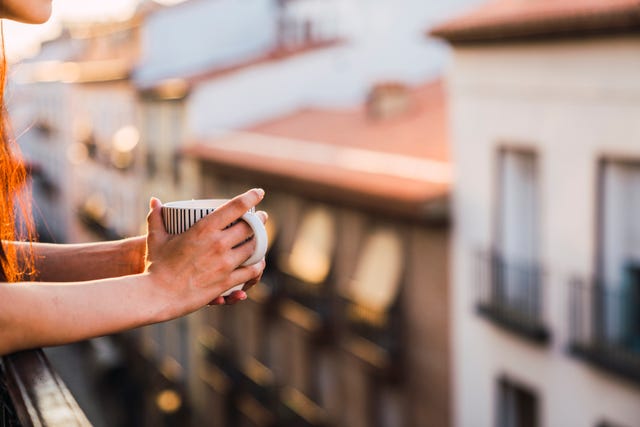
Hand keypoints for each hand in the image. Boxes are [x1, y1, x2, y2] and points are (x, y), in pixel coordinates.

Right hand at [144, 189, 267, 316]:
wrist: (157, 295)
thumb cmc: (156, 266)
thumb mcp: (155, 238)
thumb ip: (155, 217)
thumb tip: (155, 201)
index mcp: (204, 228)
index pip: (236, 206)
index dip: (251, 196)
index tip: (259, 192)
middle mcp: (218, 243)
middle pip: (250, 226)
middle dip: (259, 220)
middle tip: (261, 217)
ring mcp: (225, 263)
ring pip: (254, 248)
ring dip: (261, 242)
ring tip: (262, 239)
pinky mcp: (227, 281)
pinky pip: (251, 271)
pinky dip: (258, 266)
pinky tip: (258, 263)